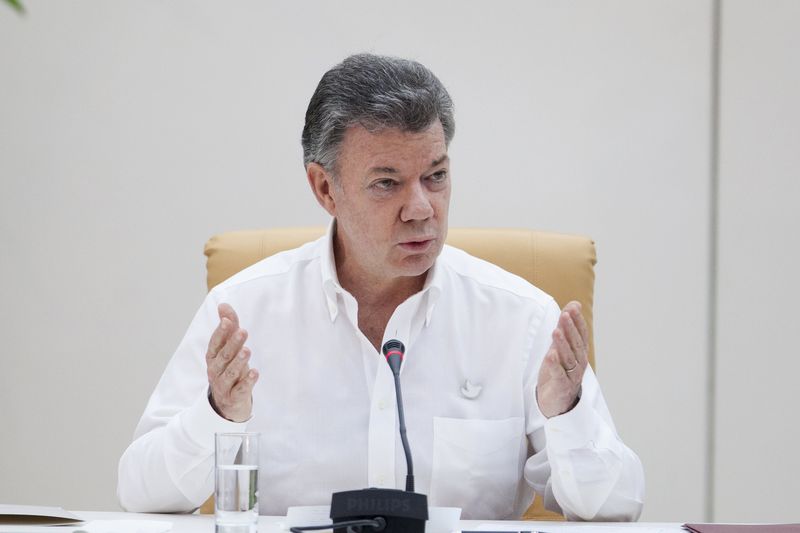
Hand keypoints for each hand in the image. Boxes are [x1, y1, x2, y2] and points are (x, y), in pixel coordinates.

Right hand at [206, 303, 258, 421]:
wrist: (227, 404)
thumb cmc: (229, 370)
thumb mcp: (228, 350)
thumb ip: (228, 328)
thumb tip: (223, 305)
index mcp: (213, 358)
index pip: (215, 343)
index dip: (220, 332)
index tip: (227, 321)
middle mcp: (215, 371)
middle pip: (224, 356)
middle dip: (233, 344)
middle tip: (243, 331)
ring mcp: (223, 386)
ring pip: (230, 373)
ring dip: (239, 361)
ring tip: (247, 350)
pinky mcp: (233, 398)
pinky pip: (240, 389)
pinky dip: (247, 382)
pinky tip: (255, 372)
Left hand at [536, 301, 589, 417]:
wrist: (556, 402)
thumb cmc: (559, 371)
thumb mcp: (561, 347)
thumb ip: (566, 327)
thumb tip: (573, 304)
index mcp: (580, 353)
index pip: (581, 334)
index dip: (577, 321)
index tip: (572, 307)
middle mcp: (579, 363)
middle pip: (576, 344)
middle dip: (571, 329)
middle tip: (565, 315)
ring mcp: (572, 376)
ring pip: (569, 358)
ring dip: (563, 344)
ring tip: (556, 331)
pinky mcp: (561, 386)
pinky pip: (559, 375)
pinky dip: (555, 365)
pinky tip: (551, 355)